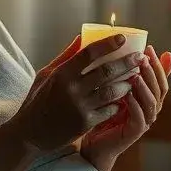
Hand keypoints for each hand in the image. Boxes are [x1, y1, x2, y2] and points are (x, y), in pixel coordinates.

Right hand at [10, 34, 146, 153]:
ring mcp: (80, 107)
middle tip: (141, 57)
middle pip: (106, 71)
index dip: (108, 44)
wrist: (30, 134)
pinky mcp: (85, 123)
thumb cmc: (38, 100)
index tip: (123, 38)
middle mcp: (72, 89)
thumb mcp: (46, 74)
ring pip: (112, 91)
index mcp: (62, 74)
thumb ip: (66, 56)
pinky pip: (109, 110)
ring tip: (136, 77)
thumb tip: (81, 36)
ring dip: (127, 83)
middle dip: (127, 63)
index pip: (89, 53)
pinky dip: (119, 103)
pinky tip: (125, 98)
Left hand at [81, 46, 170, 170]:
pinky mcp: (134, 133)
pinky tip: (128, 95)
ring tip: (137, 74)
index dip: (158, 64)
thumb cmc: (103, 113)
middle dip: (153, 72)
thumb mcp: (113, 89)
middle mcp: (150, 109)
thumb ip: (121, 73)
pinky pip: (140, 118)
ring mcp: (144, 122)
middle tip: (143, 58)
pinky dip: (136, 105)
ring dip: (145, 87)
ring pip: (152, 103)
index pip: (161, 79)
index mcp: (147, 98)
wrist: (93, 142)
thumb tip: (119, 48)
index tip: (150, 47)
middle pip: (160, 89)